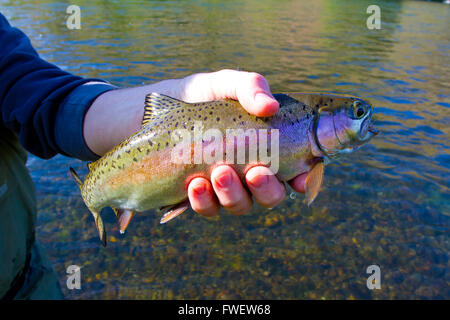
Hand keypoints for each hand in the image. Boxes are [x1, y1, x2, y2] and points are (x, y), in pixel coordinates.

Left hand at [170, 70, 307, 215]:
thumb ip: (251, 87)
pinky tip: (195, 184)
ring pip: (240, 205)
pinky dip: (204, 199)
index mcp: (267, 149)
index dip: (304, 180)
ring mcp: (226, 188)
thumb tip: (270, 106)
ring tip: (220, 172)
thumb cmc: (205, 95)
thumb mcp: (228, 84)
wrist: (164, 107)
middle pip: (271, 196)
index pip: (296, 171)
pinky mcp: (200, 196)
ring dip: (233, 193)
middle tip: (255, 172)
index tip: (300, 179)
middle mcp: (250, 173)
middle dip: (266, 189)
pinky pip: (208, 208)